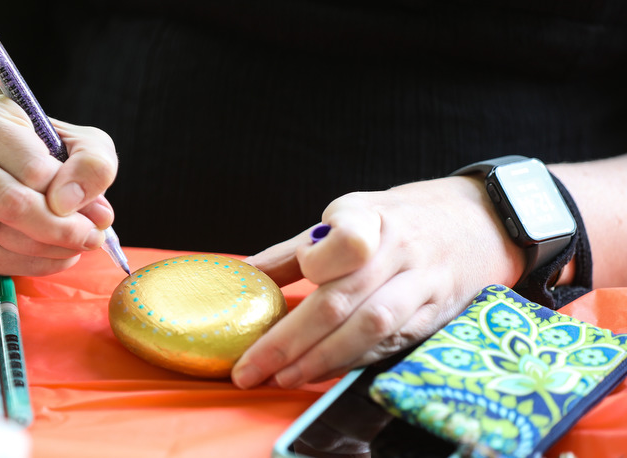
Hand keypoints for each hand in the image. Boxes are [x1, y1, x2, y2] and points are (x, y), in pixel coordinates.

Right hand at [0, 95, 118, 275]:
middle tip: (93, 236)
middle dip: (63, 229)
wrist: (13, 165)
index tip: (97, 207)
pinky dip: (38, 265)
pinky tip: (60, 253)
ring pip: (4, 237)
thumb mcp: (85, 143)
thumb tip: (69, 204)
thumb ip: (91, 164)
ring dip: (55, 248)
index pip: (32, 168)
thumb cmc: (52, 150)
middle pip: (11, 204)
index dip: (71, 193)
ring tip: (81, 241)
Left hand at [232, 176, 523, 388]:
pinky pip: (392, 343)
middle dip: (291, 340)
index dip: (315, 264)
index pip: (345, 242)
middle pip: (342, 300)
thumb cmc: (399, 220)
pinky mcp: (436, 314)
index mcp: (371, 217)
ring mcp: (423, 284)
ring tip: (283, 377)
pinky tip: (324, 372)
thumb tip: (241, 274)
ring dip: (323, 359)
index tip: (291, 277)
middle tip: (252, 367)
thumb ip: (296, 250)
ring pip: (370, 327)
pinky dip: (355, 361)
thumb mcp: (348, 217)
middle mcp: (400, 250)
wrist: (480, 221)